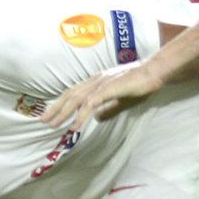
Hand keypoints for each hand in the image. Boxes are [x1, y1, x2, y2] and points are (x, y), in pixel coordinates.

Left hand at [41, 59, 167, 130]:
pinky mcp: (109, 88)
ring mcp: (101, 83)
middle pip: (70, 95)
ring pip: (77, 99)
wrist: (154, 72)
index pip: (74, 93)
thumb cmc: (140, 84)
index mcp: (96, 82)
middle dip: (56, 108)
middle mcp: (95, 80)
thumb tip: (97, 119)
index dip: (61, 103)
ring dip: (63, 112)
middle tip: (44, 121)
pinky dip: (80, 115)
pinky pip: (91, 104)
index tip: (51, 115)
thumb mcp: (121, 100)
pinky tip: (74, 126)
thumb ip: (109, 108)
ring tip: (54, 125)